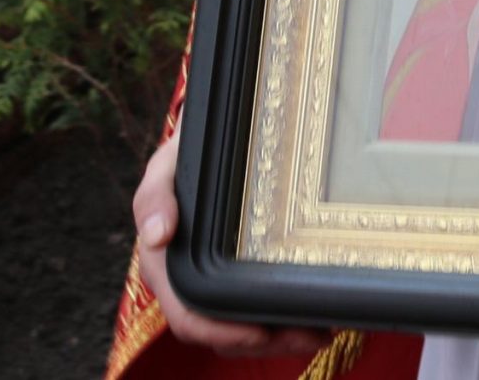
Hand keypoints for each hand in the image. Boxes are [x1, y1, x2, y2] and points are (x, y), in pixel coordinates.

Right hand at [133, 126, 327, 359]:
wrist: (214, 137)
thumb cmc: (187, 153)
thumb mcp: (166, 166)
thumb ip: (154, 196)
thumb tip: (156, 235)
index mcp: (165, 266)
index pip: (188, 317)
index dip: (222, 332)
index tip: (261, 332)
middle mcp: (188, 282)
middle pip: (224, 333)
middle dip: (267, 341)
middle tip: (314, 334)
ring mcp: (215, 281)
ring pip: (244, 329)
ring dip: (283, 337)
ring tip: (323, 329)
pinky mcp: (239, 274)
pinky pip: (258, 310)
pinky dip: (286, 318)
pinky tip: (317, 315)